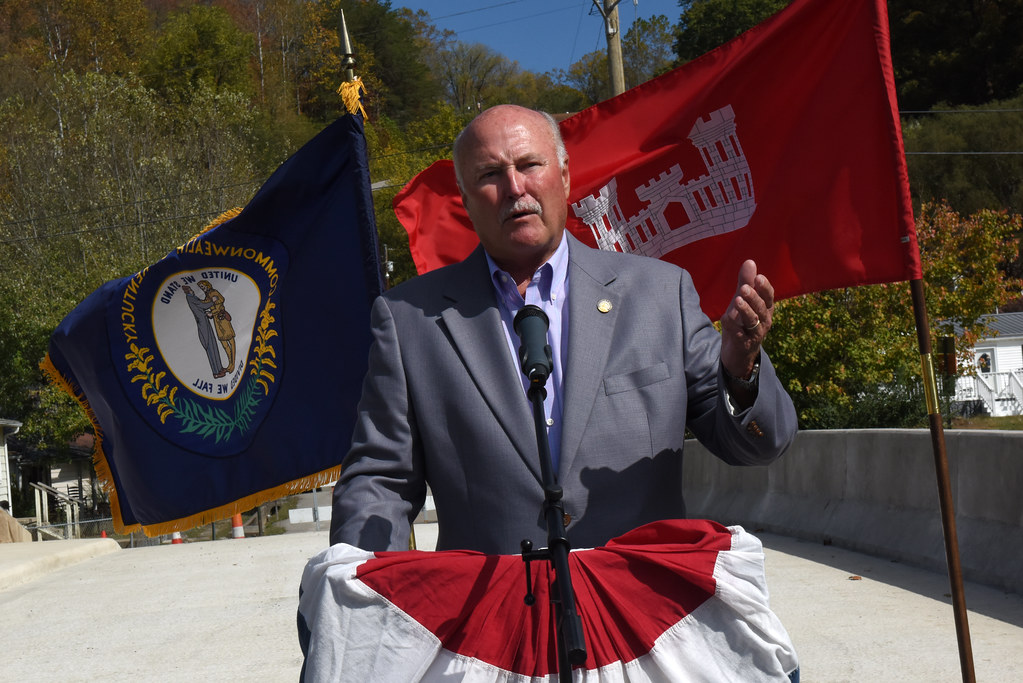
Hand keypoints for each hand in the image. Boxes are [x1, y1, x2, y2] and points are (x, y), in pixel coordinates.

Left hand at [720, 259, 774, 378]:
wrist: (738, 353)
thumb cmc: (742, 322)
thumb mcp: (743, 301)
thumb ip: (746, 282)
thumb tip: (750, 261)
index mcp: (766, 308)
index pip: (768, 296)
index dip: (764, 287)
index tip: (758, 278)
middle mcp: (764, 320)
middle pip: (761, 307)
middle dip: (753, 297)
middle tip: (743, 288)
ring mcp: (756, 334)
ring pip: (753, 321)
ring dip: (746, 310)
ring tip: (737, 300)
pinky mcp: (744, 344)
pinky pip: (740, 335)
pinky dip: (734, 327)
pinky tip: (726, 319)